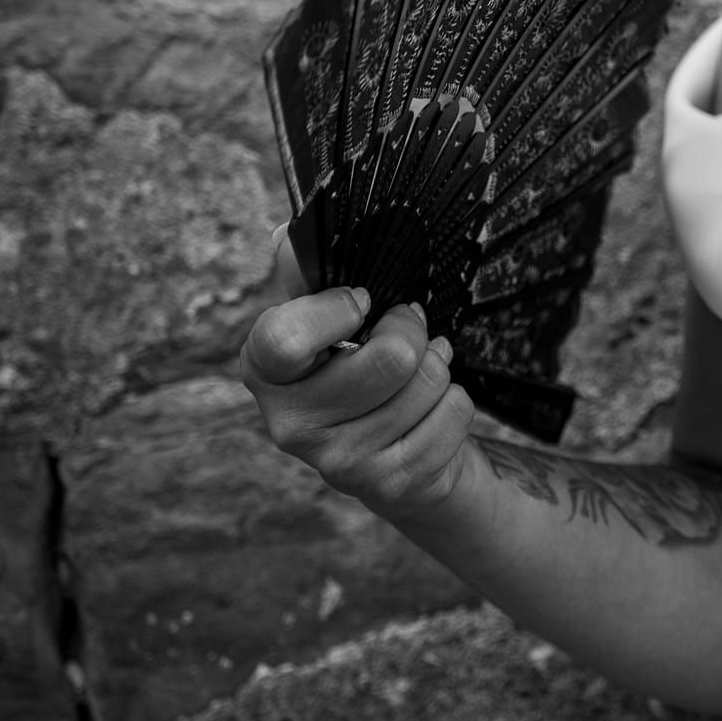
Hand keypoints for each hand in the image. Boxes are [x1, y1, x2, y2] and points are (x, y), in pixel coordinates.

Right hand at [238, 231, 473, 519]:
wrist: (394, 456)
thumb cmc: (357, 369)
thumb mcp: (329, 319)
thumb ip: (308, 272)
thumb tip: (288, 236)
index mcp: (264, 372)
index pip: (285, 339)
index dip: (336, 310)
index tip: (364, 301)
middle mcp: (290, 424)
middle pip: (388, 359)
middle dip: (414, 331)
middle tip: (411, 329)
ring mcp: (339, 462)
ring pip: (427, 383)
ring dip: (439, 367)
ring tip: (424, 370)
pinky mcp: (389, 484)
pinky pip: (453, 413)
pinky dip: (457, 401)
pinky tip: (434, 407)